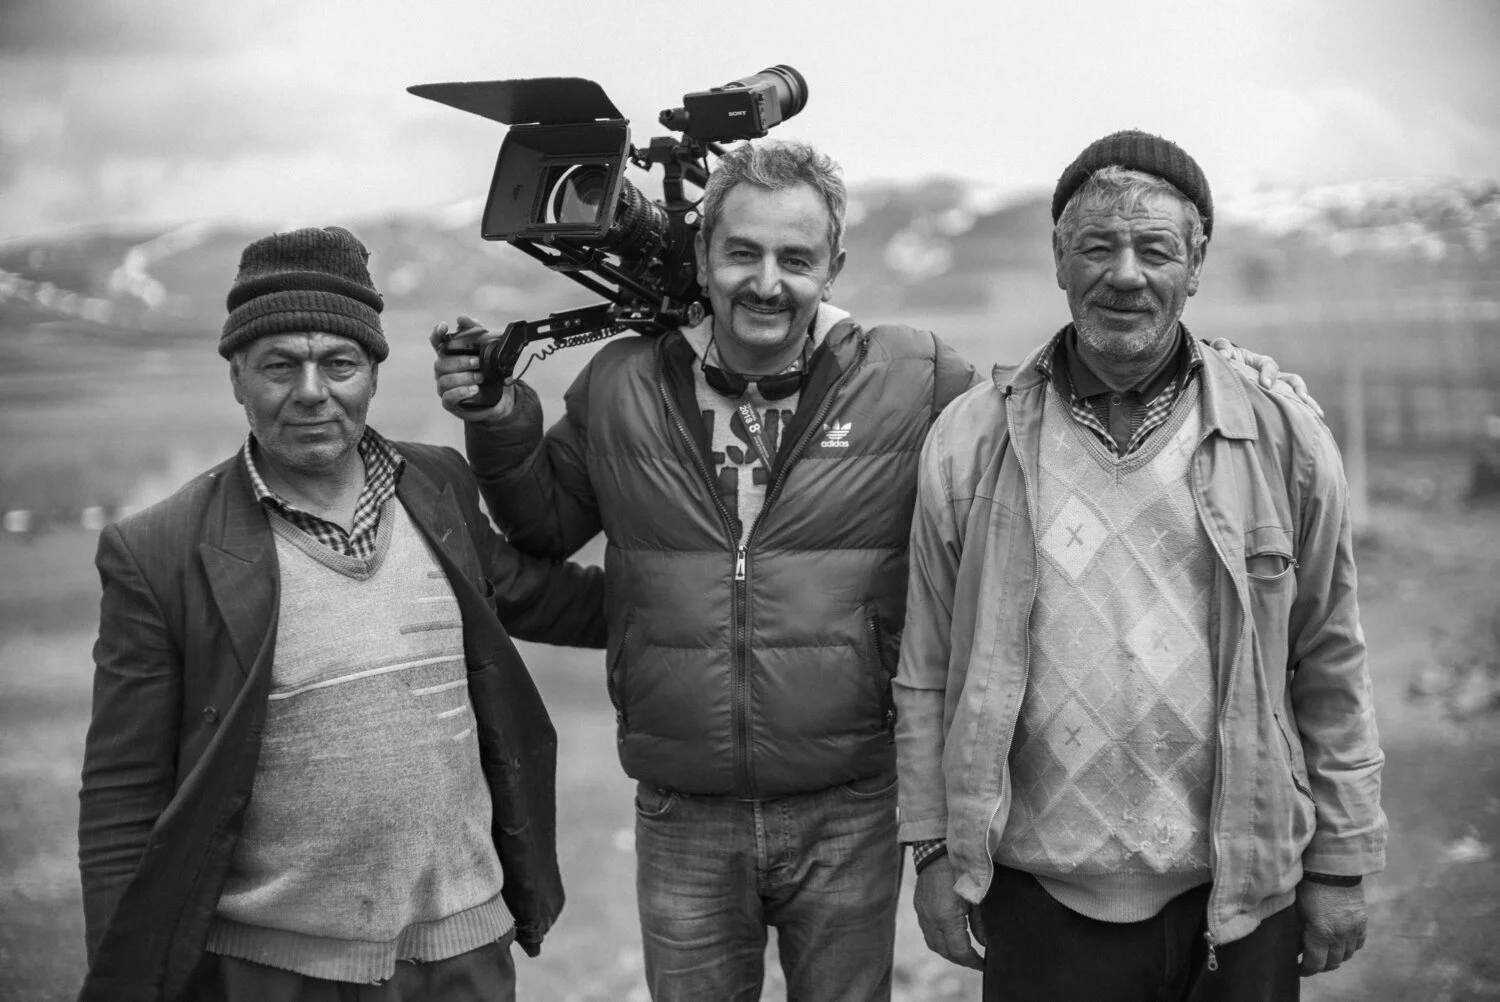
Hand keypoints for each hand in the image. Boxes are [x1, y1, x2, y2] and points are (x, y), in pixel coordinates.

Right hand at [430, 314, 516, 421]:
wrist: (500, 397)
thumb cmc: (489, 371)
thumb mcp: (488, 351)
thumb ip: (477, 332)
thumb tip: (462, 318)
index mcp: (449, 355)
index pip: (437, 343)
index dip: (437, 334)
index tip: (444, 326)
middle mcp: (443, 370)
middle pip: (441, 363)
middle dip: (460, 361)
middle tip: (478, 362)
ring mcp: (444, 387)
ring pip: (445, 380)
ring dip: (463, 378)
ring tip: (480, 377)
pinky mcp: (449, 402)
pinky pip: (449, 397)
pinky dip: (461, 392)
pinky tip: (474, 390)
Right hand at [914, 855, 985, 970]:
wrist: (936, 851)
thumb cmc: (961, 872)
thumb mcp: (976, 899)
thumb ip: (980, 924)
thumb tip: (985, 944)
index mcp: (946, 917)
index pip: (959, 951)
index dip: (972, 961)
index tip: (983, 964)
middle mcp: (931, 919)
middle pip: (944, 951)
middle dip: (960, 959)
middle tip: (974, 961)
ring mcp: (922, 914)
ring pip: (933, 944)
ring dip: (948, 951)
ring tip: (962, 952)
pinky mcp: (919, 907)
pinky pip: (927, 932)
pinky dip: (938, 940)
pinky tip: (949, 937)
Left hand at [1209, 337, 1323, 418]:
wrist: (1225, 368)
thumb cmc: (1225, 357)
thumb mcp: (1223, 349)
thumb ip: (1223, 348)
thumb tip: (1224, 355)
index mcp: (1261, 363)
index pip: (1270, 366)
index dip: (1269, 374)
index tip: (1265, 384)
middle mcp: (1274, 376)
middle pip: (1292, 381)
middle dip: (1299, 390)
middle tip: (1302, 400)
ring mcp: (1276, 389)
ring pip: (1296, 395)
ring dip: (1308, 403)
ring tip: (1317, 416)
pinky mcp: (1274, 401)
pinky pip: (1290, 407)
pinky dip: (1301, 414)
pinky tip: (1312, 425)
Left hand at [1296, 880, 1366, 976]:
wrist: (1333, 865)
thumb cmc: (1307, 884)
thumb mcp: (1297, 909)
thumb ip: (1299, 930)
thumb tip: (1297, 945)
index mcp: (1322, 932)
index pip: (1315, 963)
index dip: (1306, 970)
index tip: (1299, 969)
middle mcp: (1341, 934)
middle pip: (1333, 962)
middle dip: (1320, 965)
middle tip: (1310, 963)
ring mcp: (1354, 928)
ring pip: (1347, 954)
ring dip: (1336, 957)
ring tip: (1324, 953)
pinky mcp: (1363, 919)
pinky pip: (1359, 942)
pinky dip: (1350, 946)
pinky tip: (1340, 942)